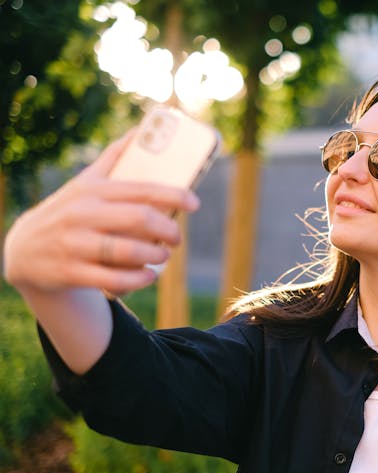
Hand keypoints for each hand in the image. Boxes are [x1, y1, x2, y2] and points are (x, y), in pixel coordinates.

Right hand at [3, 133, 200, 294]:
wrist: (23, 250)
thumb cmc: (68, 211)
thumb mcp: (85, 183)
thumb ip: (113, 158)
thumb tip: (141, 129)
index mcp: (92, 191)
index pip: (140, 189)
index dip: (173, 195)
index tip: (194, 203)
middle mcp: (83, 215)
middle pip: (139, 218)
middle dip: (168, 229)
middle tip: (177, 237)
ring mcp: (75, 244)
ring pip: (128, 251)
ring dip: (155, 256)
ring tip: (163, 256)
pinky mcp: (70, 272)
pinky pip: (113, 279)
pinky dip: (139, 279)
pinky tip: (148, 275)